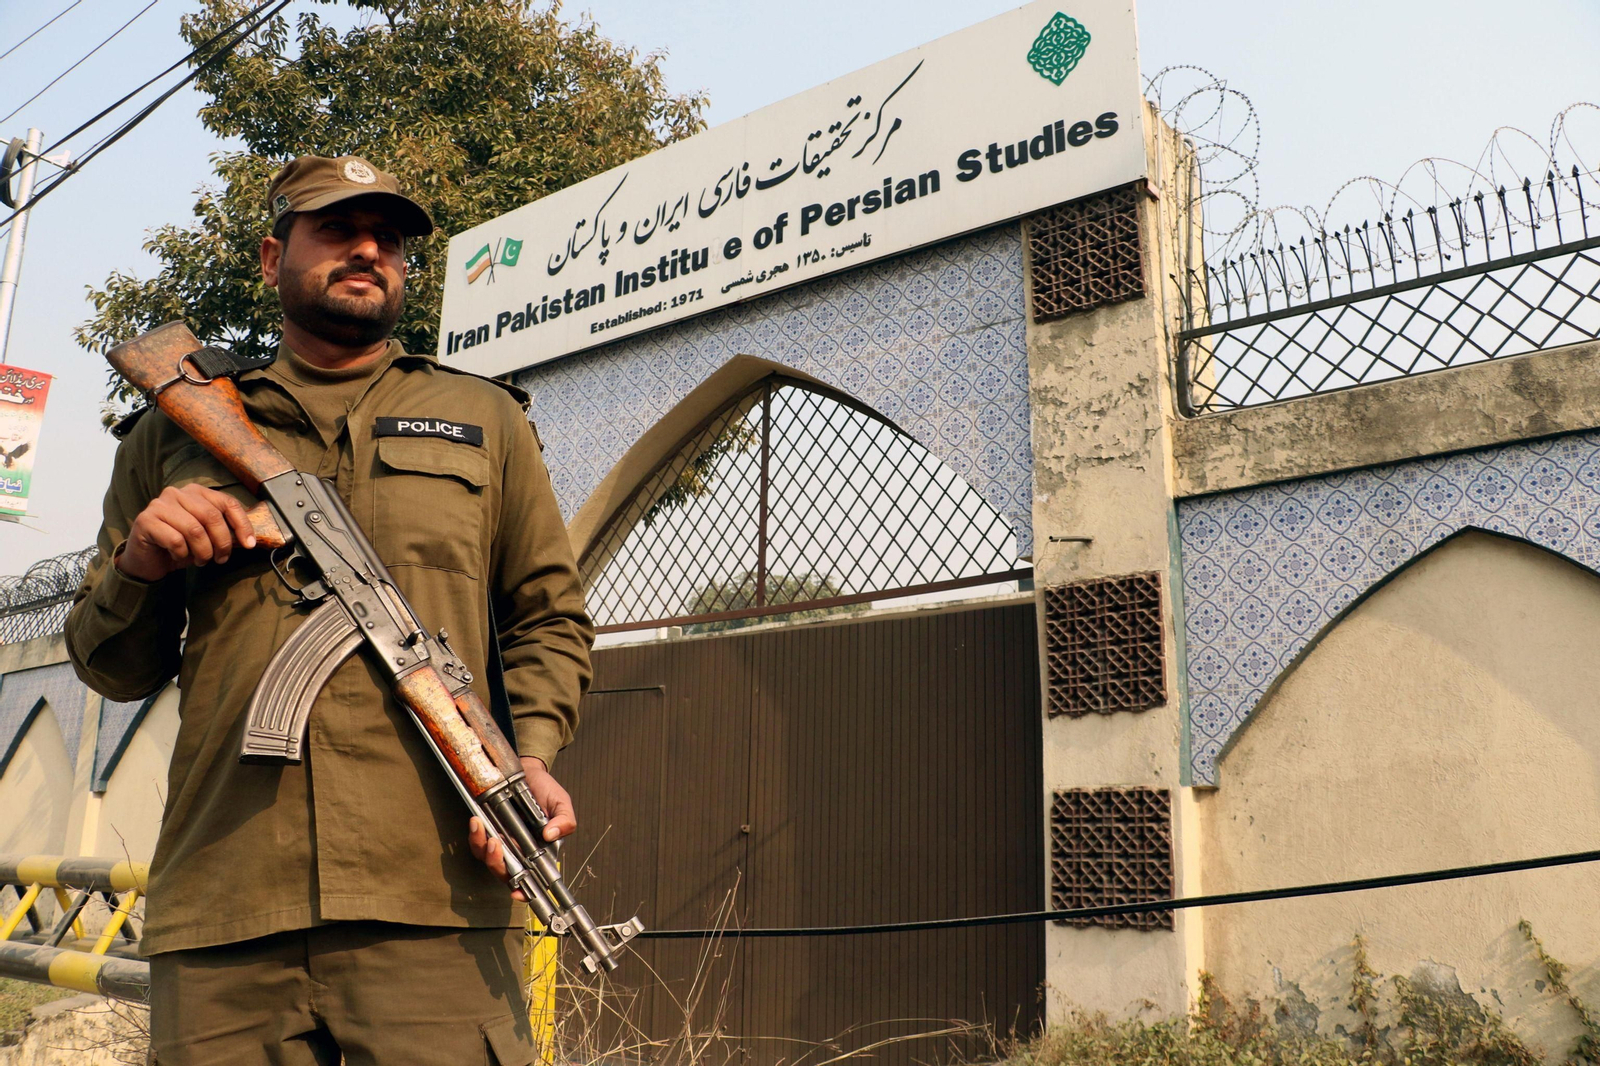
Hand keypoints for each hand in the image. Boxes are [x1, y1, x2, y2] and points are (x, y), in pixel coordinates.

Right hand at [116, 484, 257, 581]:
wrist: (147, 560)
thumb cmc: (180, 546)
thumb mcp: (207, 536)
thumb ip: (224, 530)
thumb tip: (250, 539)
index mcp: (196, 492)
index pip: (227, 502)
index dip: (242, 524)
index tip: (250, 544)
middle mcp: (177, 493)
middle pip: (212, 516)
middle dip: (222, 543)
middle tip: (221, 559)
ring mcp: (159, 505)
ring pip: (195, 530)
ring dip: (203, 552)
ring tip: (201, 561)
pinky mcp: (146, 520)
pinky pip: (175, 540)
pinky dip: (182, 554)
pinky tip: (178, 557)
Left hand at [469, 757, 576, 899]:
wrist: (529, 771)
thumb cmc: (546, 790)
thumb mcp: (561, 803)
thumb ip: (565, 819)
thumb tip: (551, 834)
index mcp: (539, 851)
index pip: (532, 878)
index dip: (524, 891)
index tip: (518, 894)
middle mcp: (519, 851)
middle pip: (505, 873)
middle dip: (497, 864)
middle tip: (496, 844)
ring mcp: (503, 842)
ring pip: (488, 859)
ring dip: (483, 848)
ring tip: (482, 827)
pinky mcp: (488, 830)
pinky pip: (478, 842)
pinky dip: (475, 835)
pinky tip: (476, 821)